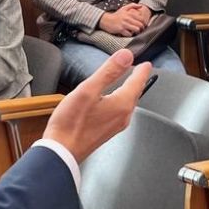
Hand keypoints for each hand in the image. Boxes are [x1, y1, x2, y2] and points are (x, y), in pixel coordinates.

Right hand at [43, 49, 150, 163]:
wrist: (62, 152)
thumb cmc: (72, 122)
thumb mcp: (89, 89)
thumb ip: (109, 71)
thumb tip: (126, 56)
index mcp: (122, 104)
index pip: (138, 82)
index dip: (142, 71)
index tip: (146, 64)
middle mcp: (123, 116)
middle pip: (135, 94)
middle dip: (138, 80)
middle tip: (139, 70)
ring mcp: (115, 126)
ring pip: (128, 103)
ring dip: (130, 91)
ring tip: (128, 82)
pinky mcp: (106, 131)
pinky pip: (120, 111)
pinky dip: (121, 100)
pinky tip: (113, 99)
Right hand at [99, 5, 146, 35]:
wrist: (106, 20)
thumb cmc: (116, 15)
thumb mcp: (124, 8)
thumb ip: (133, 5)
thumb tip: (141, 6)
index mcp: (129, 13)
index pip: (141, 19)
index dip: (144, 23)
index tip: (142, 25)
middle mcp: (127, 18)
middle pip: (140, 25)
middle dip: (141, 28)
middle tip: (139, 29)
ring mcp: (124, 24)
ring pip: (136, 29)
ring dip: (136, 31)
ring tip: (134, 31)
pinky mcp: (120, 30)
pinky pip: (129, 34)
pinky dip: (130, 34)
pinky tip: (128, 32)